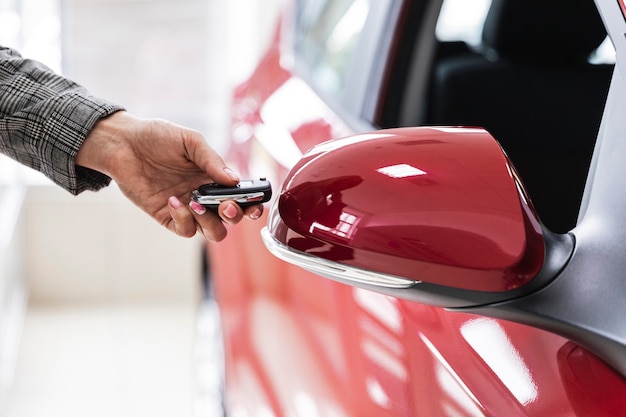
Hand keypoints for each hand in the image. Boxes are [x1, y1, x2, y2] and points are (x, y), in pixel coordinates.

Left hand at [75, 111, 262, 240]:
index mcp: (215, 177)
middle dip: (235, 216)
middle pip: (231, 219)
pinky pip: (186, 230)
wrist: (122, 144)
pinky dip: (184, 219)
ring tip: (196, 203)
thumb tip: (235, 180)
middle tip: (226, 205)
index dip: (253, 205)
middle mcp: (206, 196)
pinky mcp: (168, 217)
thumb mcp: (190, 141)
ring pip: (213, 232)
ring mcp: (188, 208)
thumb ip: (213, 160)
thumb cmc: (157, 137)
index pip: (242, 197)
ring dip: (211, 223)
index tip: (256, 205)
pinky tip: (173, 201)